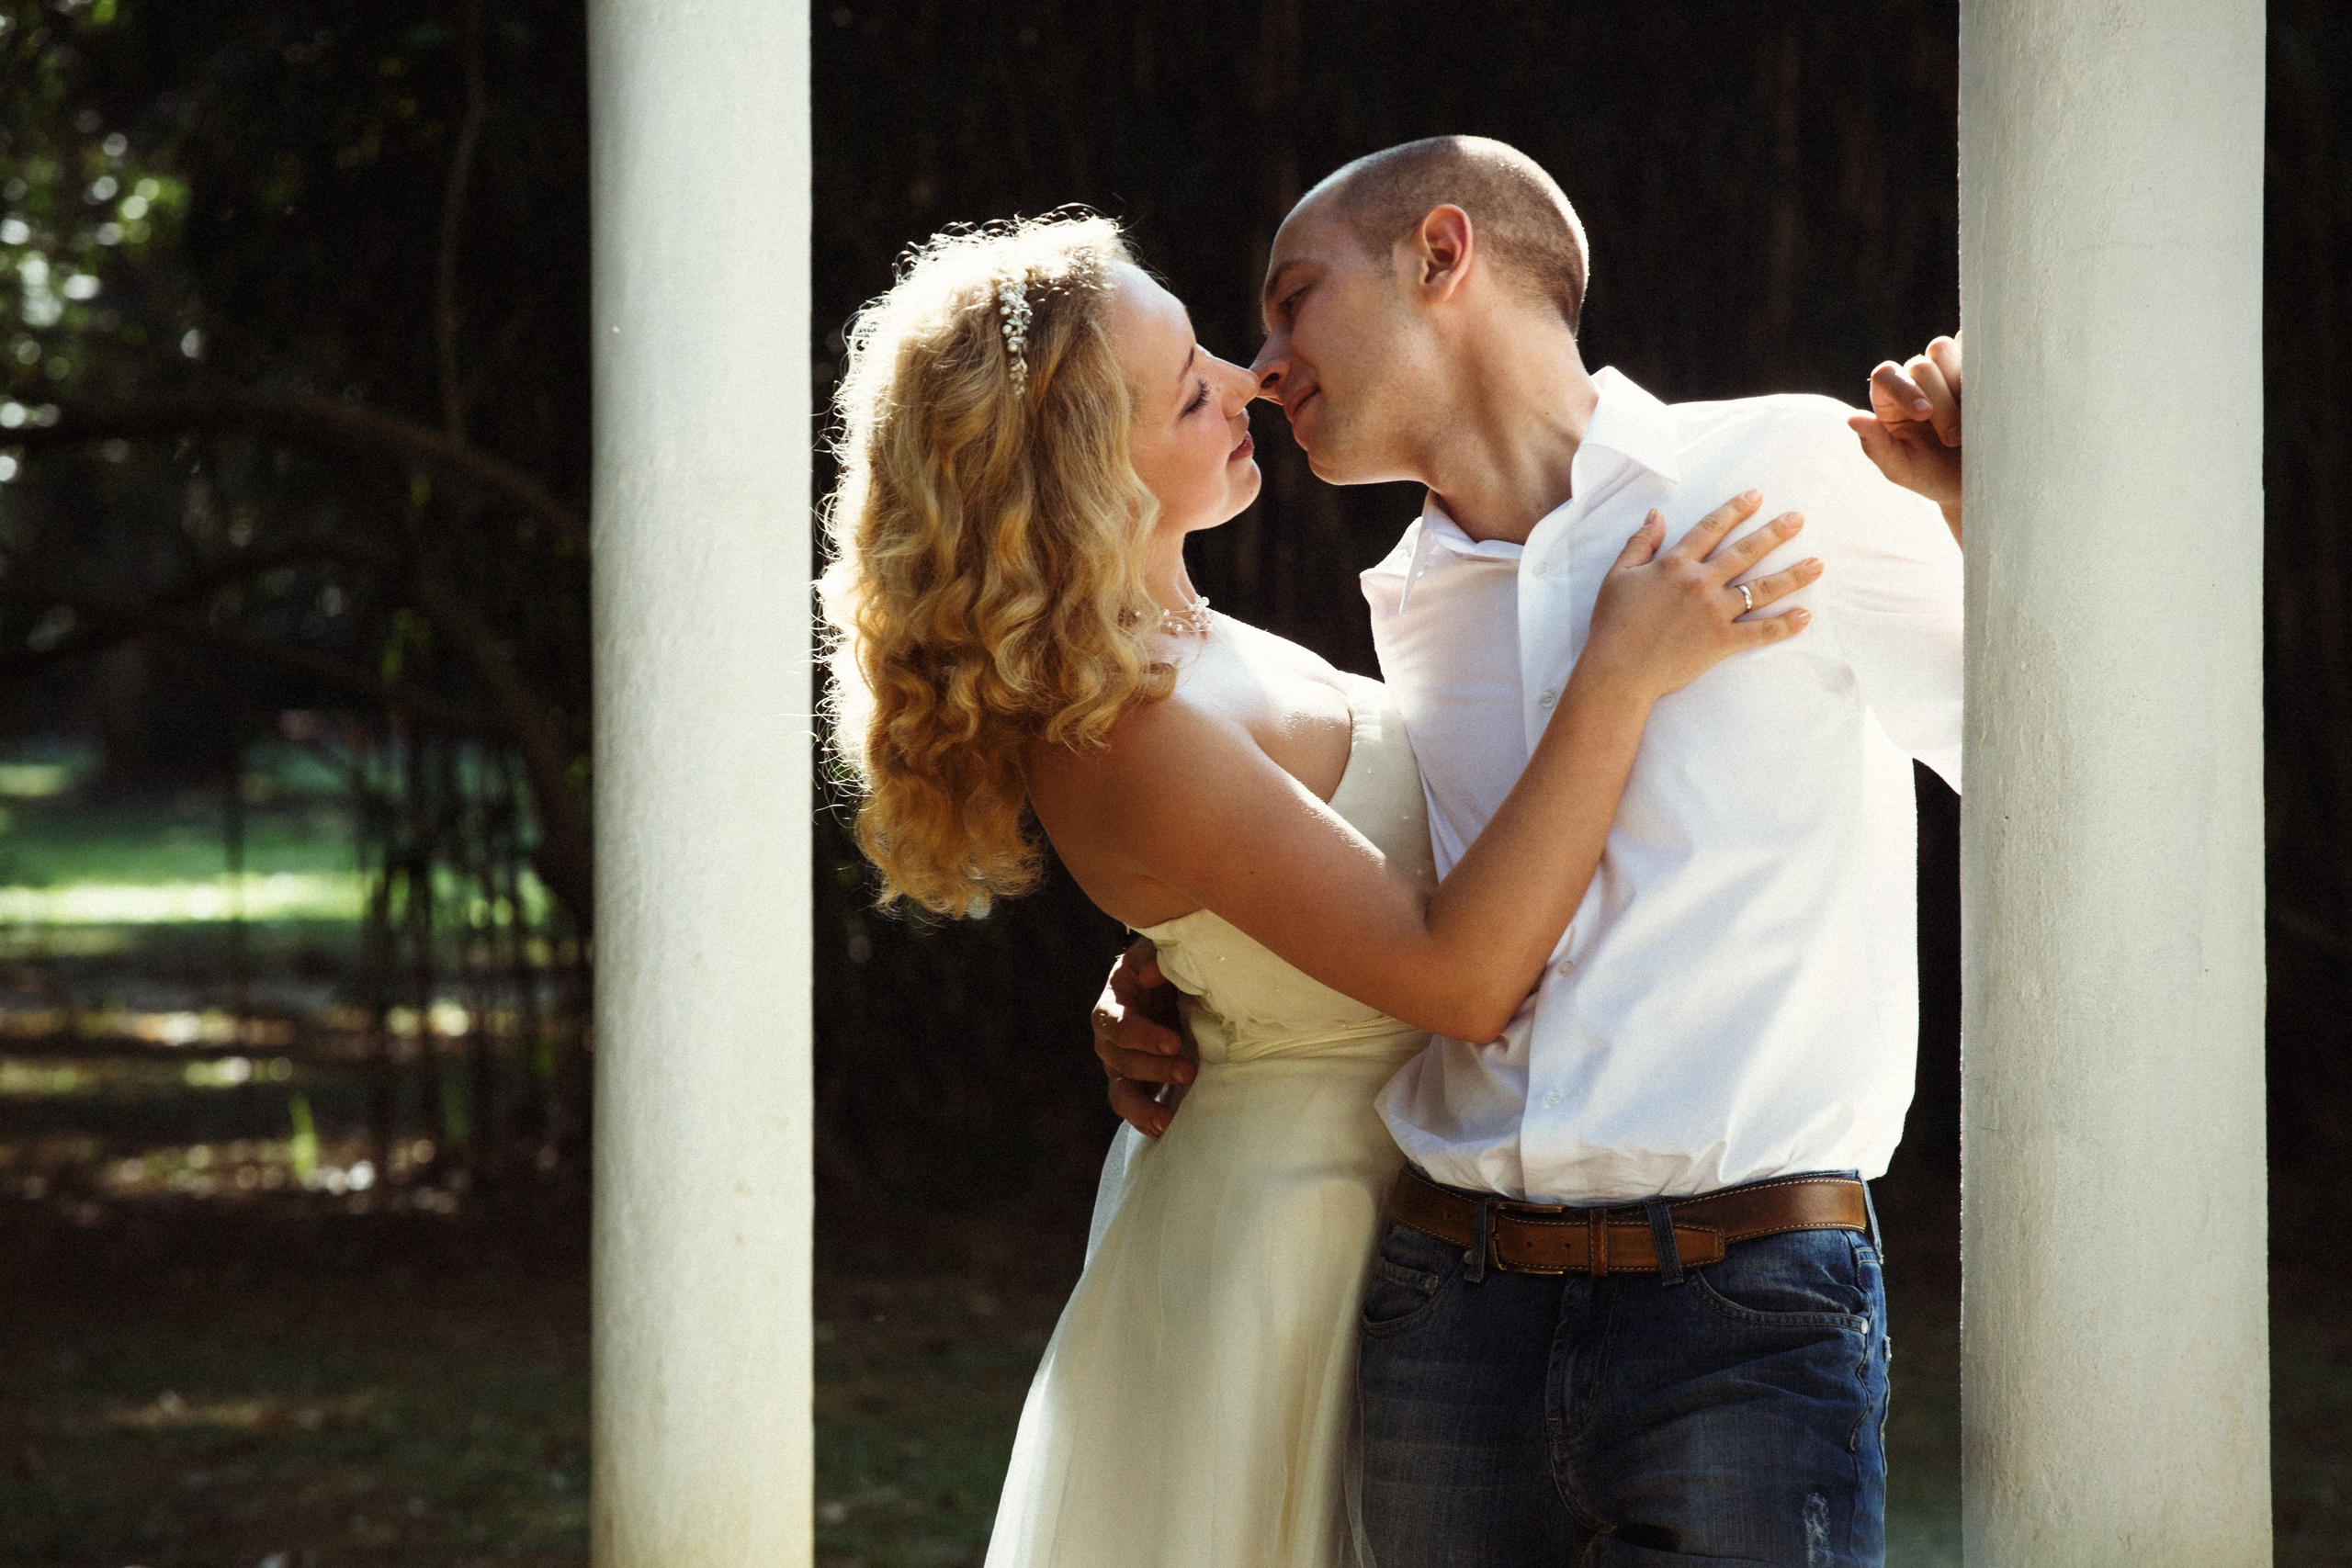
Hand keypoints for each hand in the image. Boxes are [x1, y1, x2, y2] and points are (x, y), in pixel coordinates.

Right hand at [1092, 935, 1192, 1137]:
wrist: (1173, 988)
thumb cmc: (1165, 968)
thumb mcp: (1160, 952)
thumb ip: (1155, 958)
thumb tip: (1150, 977)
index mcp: (1112, 1006)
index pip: (1115, 1025)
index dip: (1141, 1036)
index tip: (1173, 1042)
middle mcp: (1110, 1042)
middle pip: (1121, 1062)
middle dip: (1155, 1069)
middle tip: (1189, 1072)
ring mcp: (1122, 1068)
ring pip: (1121, 1094)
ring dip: (1143, 1107)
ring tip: (1166, 1120)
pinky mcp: (1140, 1086)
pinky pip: (1136, 1109)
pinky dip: (1147, 1121)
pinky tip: (1167, 1130)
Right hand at [1576, 491, 1820, 702]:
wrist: (1618, 669)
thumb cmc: (1612, 623)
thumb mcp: (1618, 575)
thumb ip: (1640, 543)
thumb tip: (1656, 514)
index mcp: (1675, 564)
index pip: (1711, 528)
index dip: (1735, 510)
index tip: (1757, 496)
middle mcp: (1700, 582)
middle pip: (1745, 552)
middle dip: (1775, 533)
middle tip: (1799, 519)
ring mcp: (1714, 612)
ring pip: (1761, 588)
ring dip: (1792, 575)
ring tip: (1818, 565)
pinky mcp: (1721, 641)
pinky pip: (1759, 631)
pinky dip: (1783, 625)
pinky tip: (1805, 616)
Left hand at [1849, 334, 1962, 529]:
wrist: (1974, 481)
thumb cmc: (1930, 476)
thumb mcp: (1901, 469)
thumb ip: (1875, 445)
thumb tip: (1852, 418)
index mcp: (1890, 400)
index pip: (1886, 374)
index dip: (1904, 389)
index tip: (1924, 415)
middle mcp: (1916, 380)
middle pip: (1921, 364)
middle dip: (1940, 401)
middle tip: (1952, 440)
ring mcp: (1948, 370)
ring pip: (1945, 348)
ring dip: (1959, 382)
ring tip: (1972, 422)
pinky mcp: (1977, 369)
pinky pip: (1977, 350)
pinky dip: (1981, 364)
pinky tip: (1990, 393)